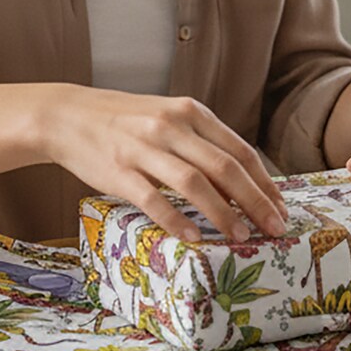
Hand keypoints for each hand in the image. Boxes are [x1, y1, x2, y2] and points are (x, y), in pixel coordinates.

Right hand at [43, 86, 287, 242]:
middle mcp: (172, 126)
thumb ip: (202, 143)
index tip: (281, 207)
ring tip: (241, 237)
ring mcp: (145, 148)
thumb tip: (241, 181)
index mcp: (191, 112)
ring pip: (194, 183)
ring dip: (223, 213)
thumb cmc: (127, 122)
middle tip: (274, 228)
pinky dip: (176, 220)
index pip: (239, 150)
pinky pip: (154, 199)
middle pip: (225, 167)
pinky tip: (194, 237)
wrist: (70, 116)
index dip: (264, 182)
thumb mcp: (170, 119)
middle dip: (255, 201)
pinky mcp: (119, 171)